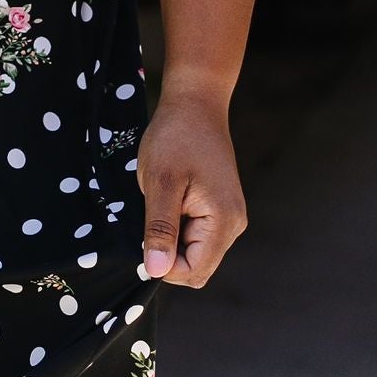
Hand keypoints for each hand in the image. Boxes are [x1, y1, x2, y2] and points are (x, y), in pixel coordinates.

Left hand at [136, 92, 246, 287]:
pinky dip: (176, 228)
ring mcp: (229, 217)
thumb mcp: (160, 183)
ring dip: (170, 239)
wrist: (195, 104)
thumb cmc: (176, 138)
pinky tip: (167, 203)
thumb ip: (160, 229)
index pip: (194, 272)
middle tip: (150, 218)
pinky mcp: (220, 210)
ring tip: (160, 205)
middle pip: (196, 267)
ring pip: (194, 253)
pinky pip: (195, 236)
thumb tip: (156, 270)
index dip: (163, 266)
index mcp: (224, 221)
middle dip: (167, 254)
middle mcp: (233, 225)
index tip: (143, 238)